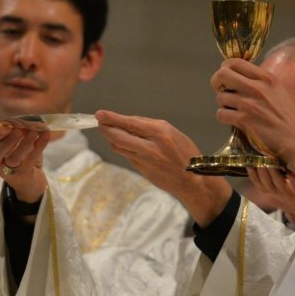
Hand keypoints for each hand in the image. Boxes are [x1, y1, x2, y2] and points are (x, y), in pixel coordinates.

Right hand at [0, 123, 48, 203]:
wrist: (30, 180)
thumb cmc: (19, 155)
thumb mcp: (14, 141)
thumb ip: (17, 130)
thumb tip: (27, 118)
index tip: (7, 124)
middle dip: (7, 140)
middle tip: (18, 130)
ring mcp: (8, 171)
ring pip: (13, 159)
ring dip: (24, 144)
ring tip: (34, 131)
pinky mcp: (23, 175)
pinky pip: (30, 160)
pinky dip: (39, 146)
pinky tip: (45, 135)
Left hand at [96, 110, 231, 225]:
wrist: (195, 182)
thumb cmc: (187, 154)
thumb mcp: (173, 133)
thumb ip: (151, 128)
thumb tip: (129, 122)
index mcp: (161, 133)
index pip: (130, 123)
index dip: (112, 118)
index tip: (100, 114)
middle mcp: (151, 147)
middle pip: (119, 137)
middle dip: (106, 128)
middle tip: (99, 122)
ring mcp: (145, 161)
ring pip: (120, 147)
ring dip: (111, 138)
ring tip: (108, 130)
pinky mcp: (142, 171)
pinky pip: (127, 156)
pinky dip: (122, 148)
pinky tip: (122, 143)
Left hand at [210, 59, 294, 172]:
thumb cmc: (288, 117)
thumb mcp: (278, 90)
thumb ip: (259, 82)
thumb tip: (236, 77)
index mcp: (267, 78)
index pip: (235, 62)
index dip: (225, 68)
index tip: (226, 77)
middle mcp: (257, 87)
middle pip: (222, 75)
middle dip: (217, 83)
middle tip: (223, 91)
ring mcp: (250, 104)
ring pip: (220, 97)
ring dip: (224, 104)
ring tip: (235, 110)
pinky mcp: (244, 120)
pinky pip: (221, 114)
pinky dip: (224, 118)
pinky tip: (234, 121)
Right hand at [246, 166, 294, 226]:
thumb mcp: (280, 193)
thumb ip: (273, 182)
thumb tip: (266, 164)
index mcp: (272, 195)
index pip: (259, 185)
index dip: (252, 175)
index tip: (249, 164)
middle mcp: (279, 197)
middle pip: (266, 185)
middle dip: (262, 171)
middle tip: (260, 158)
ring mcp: (290, 198)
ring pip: (279, 186)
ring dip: (274, 174)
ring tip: (272, 163)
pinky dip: (294, 181)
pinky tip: (290, 173)